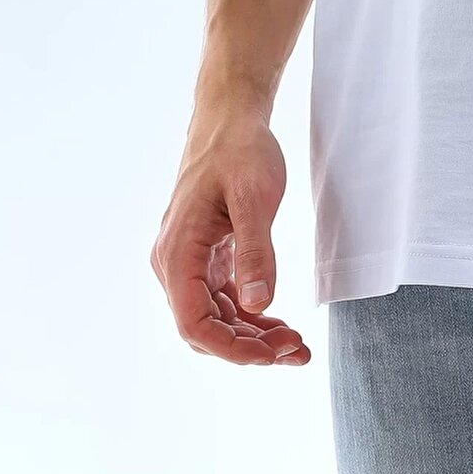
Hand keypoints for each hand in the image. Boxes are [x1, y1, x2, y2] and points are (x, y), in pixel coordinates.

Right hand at [149, 105, 310, 365]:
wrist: (231, 117)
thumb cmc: (240, 149)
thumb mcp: (254, 196)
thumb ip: (255, 251)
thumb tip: (258, 305)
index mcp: (177, 253)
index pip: (194, 324)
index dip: (231, 348)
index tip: (271, 356)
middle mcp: (175, 264)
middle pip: (205, 328)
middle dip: (249, 348)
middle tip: (297, 351)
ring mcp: (189, 262)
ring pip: (215, 318)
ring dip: (252, 337)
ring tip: (295, 345)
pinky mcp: (206, 256)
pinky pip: (223, 300)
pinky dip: (249, 316)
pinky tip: (278, 323)